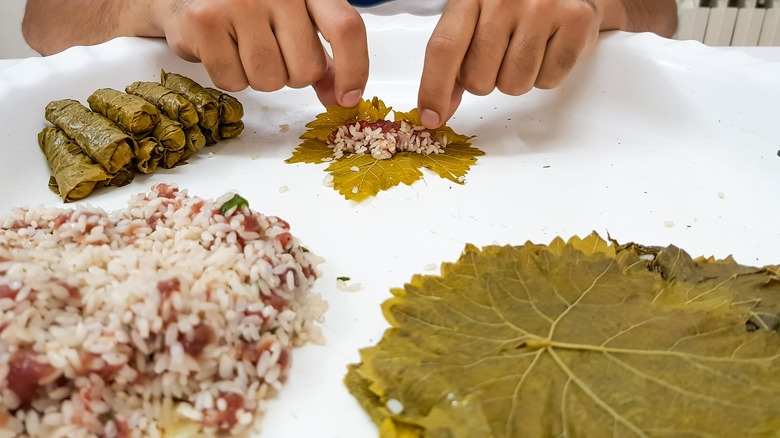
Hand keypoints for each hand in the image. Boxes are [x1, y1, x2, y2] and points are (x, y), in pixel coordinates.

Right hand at [154, 0, 368, 106]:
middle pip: (307, 69)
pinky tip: (220, 48)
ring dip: (257, 77)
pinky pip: (233, 81)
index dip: (354, 70)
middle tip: (269, 52)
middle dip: (290, 75)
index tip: (347, 97)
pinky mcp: (206, 20)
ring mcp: (241, 2)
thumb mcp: (293, 21)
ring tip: (241, 47)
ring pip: (270, 80)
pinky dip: (227, 76)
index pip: (346, 28)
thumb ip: (319, 55)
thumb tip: (341, 97)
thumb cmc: (245, 7)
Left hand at [417, 0, 603, 128]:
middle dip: (486, 81)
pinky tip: (548, 49)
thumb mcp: (474, 22)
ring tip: (527, 50)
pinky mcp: (575, 20)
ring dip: (518, 79)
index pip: (444, 47)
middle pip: (478, 78)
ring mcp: (542, 7)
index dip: (434, 88)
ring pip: (514, 84)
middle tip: (501, 57)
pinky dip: (547, 74)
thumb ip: (452, 63)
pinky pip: (549, 79)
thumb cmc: (514, 7)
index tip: (431, 117)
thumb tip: (434, 110)